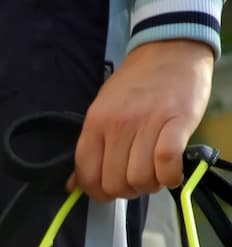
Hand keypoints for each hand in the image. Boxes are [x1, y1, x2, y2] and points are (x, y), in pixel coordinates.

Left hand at [69, 40, 214, 201]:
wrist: (170, 48)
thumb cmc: (135, 83)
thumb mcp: (102, 109)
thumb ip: (90, 147)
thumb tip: (73, 185)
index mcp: (95, 122)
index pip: (86, 172)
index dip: (95, 192)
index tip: (105, 193)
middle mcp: (118, 124)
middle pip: (114, 181)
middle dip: (125, 191)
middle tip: (135, 182)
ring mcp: (148, 122)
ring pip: (140, 177)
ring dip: (149, 186)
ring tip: (154, 175)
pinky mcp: (178, 121)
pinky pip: (167, 163)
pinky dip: (170, 177)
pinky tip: (171, 174)